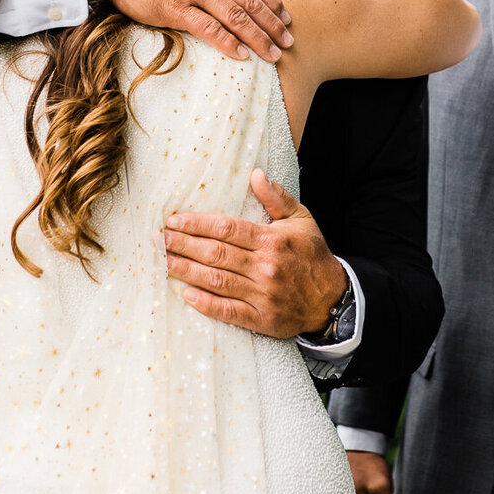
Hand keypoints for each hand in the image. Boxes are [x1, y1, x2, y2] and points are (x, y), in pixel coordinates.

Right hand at [87, 0, 292, 64]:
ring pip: (236, 17)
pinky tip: (242, 56)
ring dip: (259, 38)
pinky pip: (209, 30)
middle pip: (250, 2)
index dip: (273, 2)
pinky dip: (229, 44)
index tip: (286, 18)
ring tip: (273, 55)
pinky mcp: (175, 9)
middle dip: (273, 25)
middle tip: (289, 42)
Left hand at [164, 170, 347, 336]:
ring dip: (187, 271)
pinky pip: (229, 311)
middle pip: (216, 253)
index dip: (197, 224)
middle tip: (160, 240)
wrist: (333, 299)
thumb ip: (277, 198)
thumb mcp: (302, 220)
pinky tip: (187, 295)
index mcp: (272, 240)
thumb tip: (255, 174)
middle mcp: (266, 266)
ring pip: (217, 280)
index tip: (174, 220)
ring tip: (163, 263)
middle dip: (184, 245)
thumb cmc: (313, 255)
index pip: (227, 228)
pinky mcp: (262, 318)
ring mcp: (263, 294)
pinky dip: (206, 304)